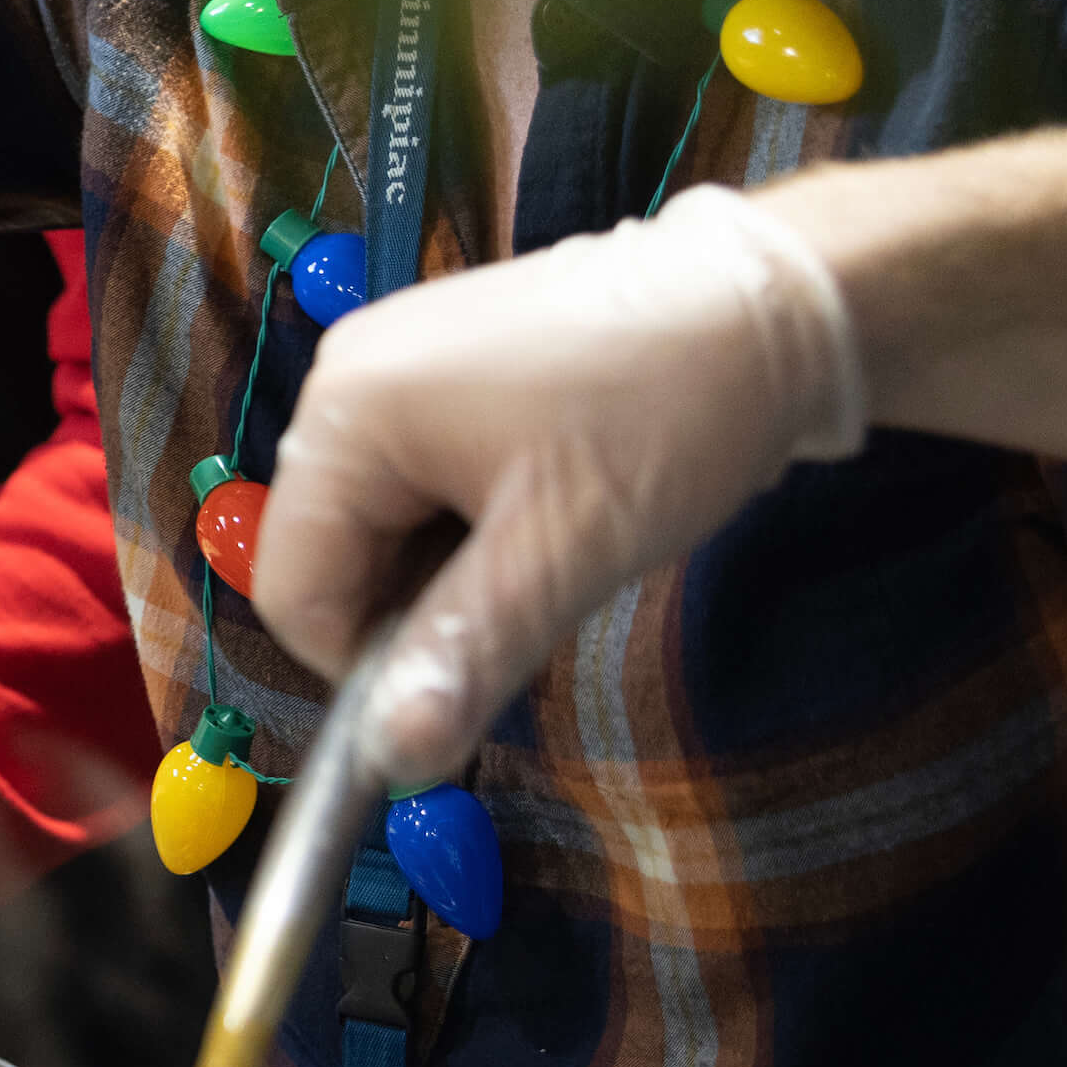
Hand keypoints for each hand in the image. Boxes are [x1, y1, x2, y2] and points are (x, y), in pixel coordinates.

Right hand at [259, 185, 864, 788]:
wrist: (772, 301)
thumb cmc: (661, 417)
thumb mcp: (562, 553)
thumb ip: (462, 654)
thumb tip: (393, 764)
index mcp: (346, 415)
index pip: (294, 588)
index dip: (362, 664)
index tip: (460, 689)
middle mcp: (345, 377)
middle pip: (332, 551)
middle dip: (414, 606)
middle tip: (529, 608)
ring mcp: (395, 361)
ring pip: (382, 519)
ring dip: (452, 565)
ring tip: (553, 550)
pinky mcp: (444, 362)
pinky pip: (419, 474)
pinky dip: (471, 519)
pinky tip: (550, 507)